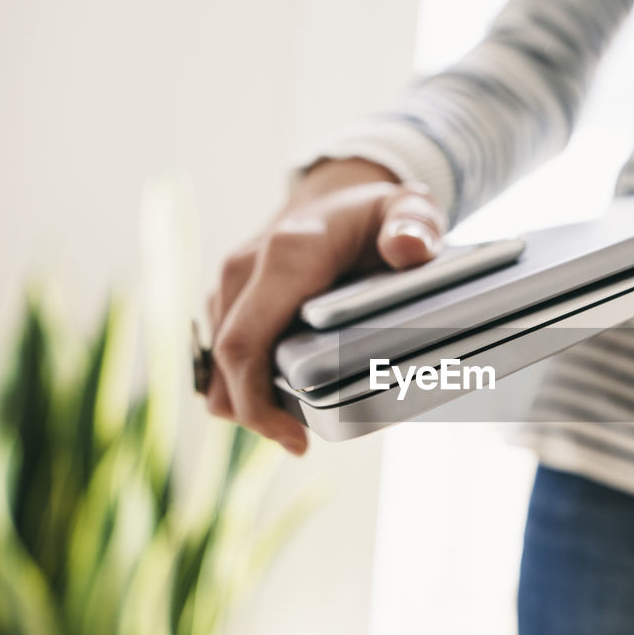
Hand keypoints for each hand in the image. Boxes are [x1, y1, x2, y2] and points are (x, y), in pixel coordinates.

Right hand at [206, 158, 446, 454]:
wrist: (334, 192)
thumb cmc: (374, 211)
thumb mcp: (409, 208)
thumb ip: (415, 224)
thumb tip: (410, 249)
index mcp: (285, 255)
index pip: (245, 343)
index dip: (257, 404)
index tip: (295, 440)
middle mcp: (243, 271)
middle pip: (226, 363)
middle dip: (255, 413)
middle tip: (300, 442)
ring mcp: (229, 287)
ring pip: (217, 364)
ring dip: (248, 399)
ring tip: (296, 423)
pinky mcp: (227, 301)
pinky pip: (223, 355)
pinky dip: (245, 382)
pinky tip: (284, 397)